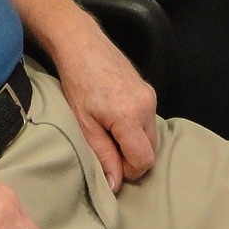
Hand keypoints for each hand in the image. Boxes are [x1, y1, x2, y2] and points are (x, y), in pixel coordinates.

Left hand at [53, 40, 158, 191]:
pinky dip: (136, 127)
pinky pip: (148, 119)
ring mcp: (150, 96)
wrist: (82, 44)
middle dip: (132, 157)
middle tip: (107, 148)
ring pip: (151, 135)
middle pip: (151, 150)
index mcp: (130, 117)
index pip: (144, 160)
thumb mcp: (84, 123)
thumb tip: (116, 184)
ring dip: (134, 141)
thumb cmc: (77, 82)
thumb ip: (103, 155)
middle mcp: (147, 106)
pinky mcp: (149, 89)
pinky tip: (114, 117)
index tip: (111, 165)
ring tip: (108, 130)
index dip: (128, 170)